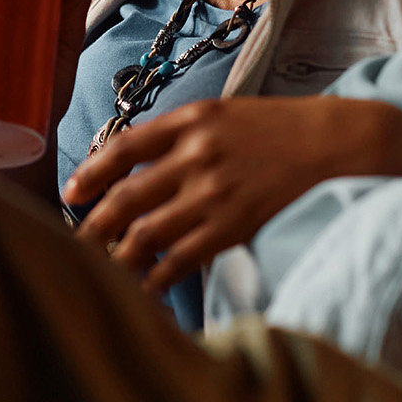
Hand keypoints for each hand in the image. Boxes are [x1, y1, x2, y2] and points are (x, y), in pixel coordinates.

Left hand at [64, 96, 401, 291]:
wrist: (332, 142)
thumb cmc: (272, 127)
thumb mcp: (220, 113)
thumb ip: (175, 135)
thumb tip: (127, 164)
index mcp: (190, 121)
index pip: (123, 148)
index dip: (90, 174)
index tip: (71, 194)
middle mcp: (197, 156)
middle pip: (126, 198)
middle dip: (90, 227)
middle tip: (69, 246)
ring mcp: (215, 194)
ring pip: (147, 234)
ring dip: (115, 258)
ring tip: (96, 272)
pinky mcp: (234, 227)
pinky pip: (183, 259)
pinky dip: (157, 277)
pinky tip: (143, 288)